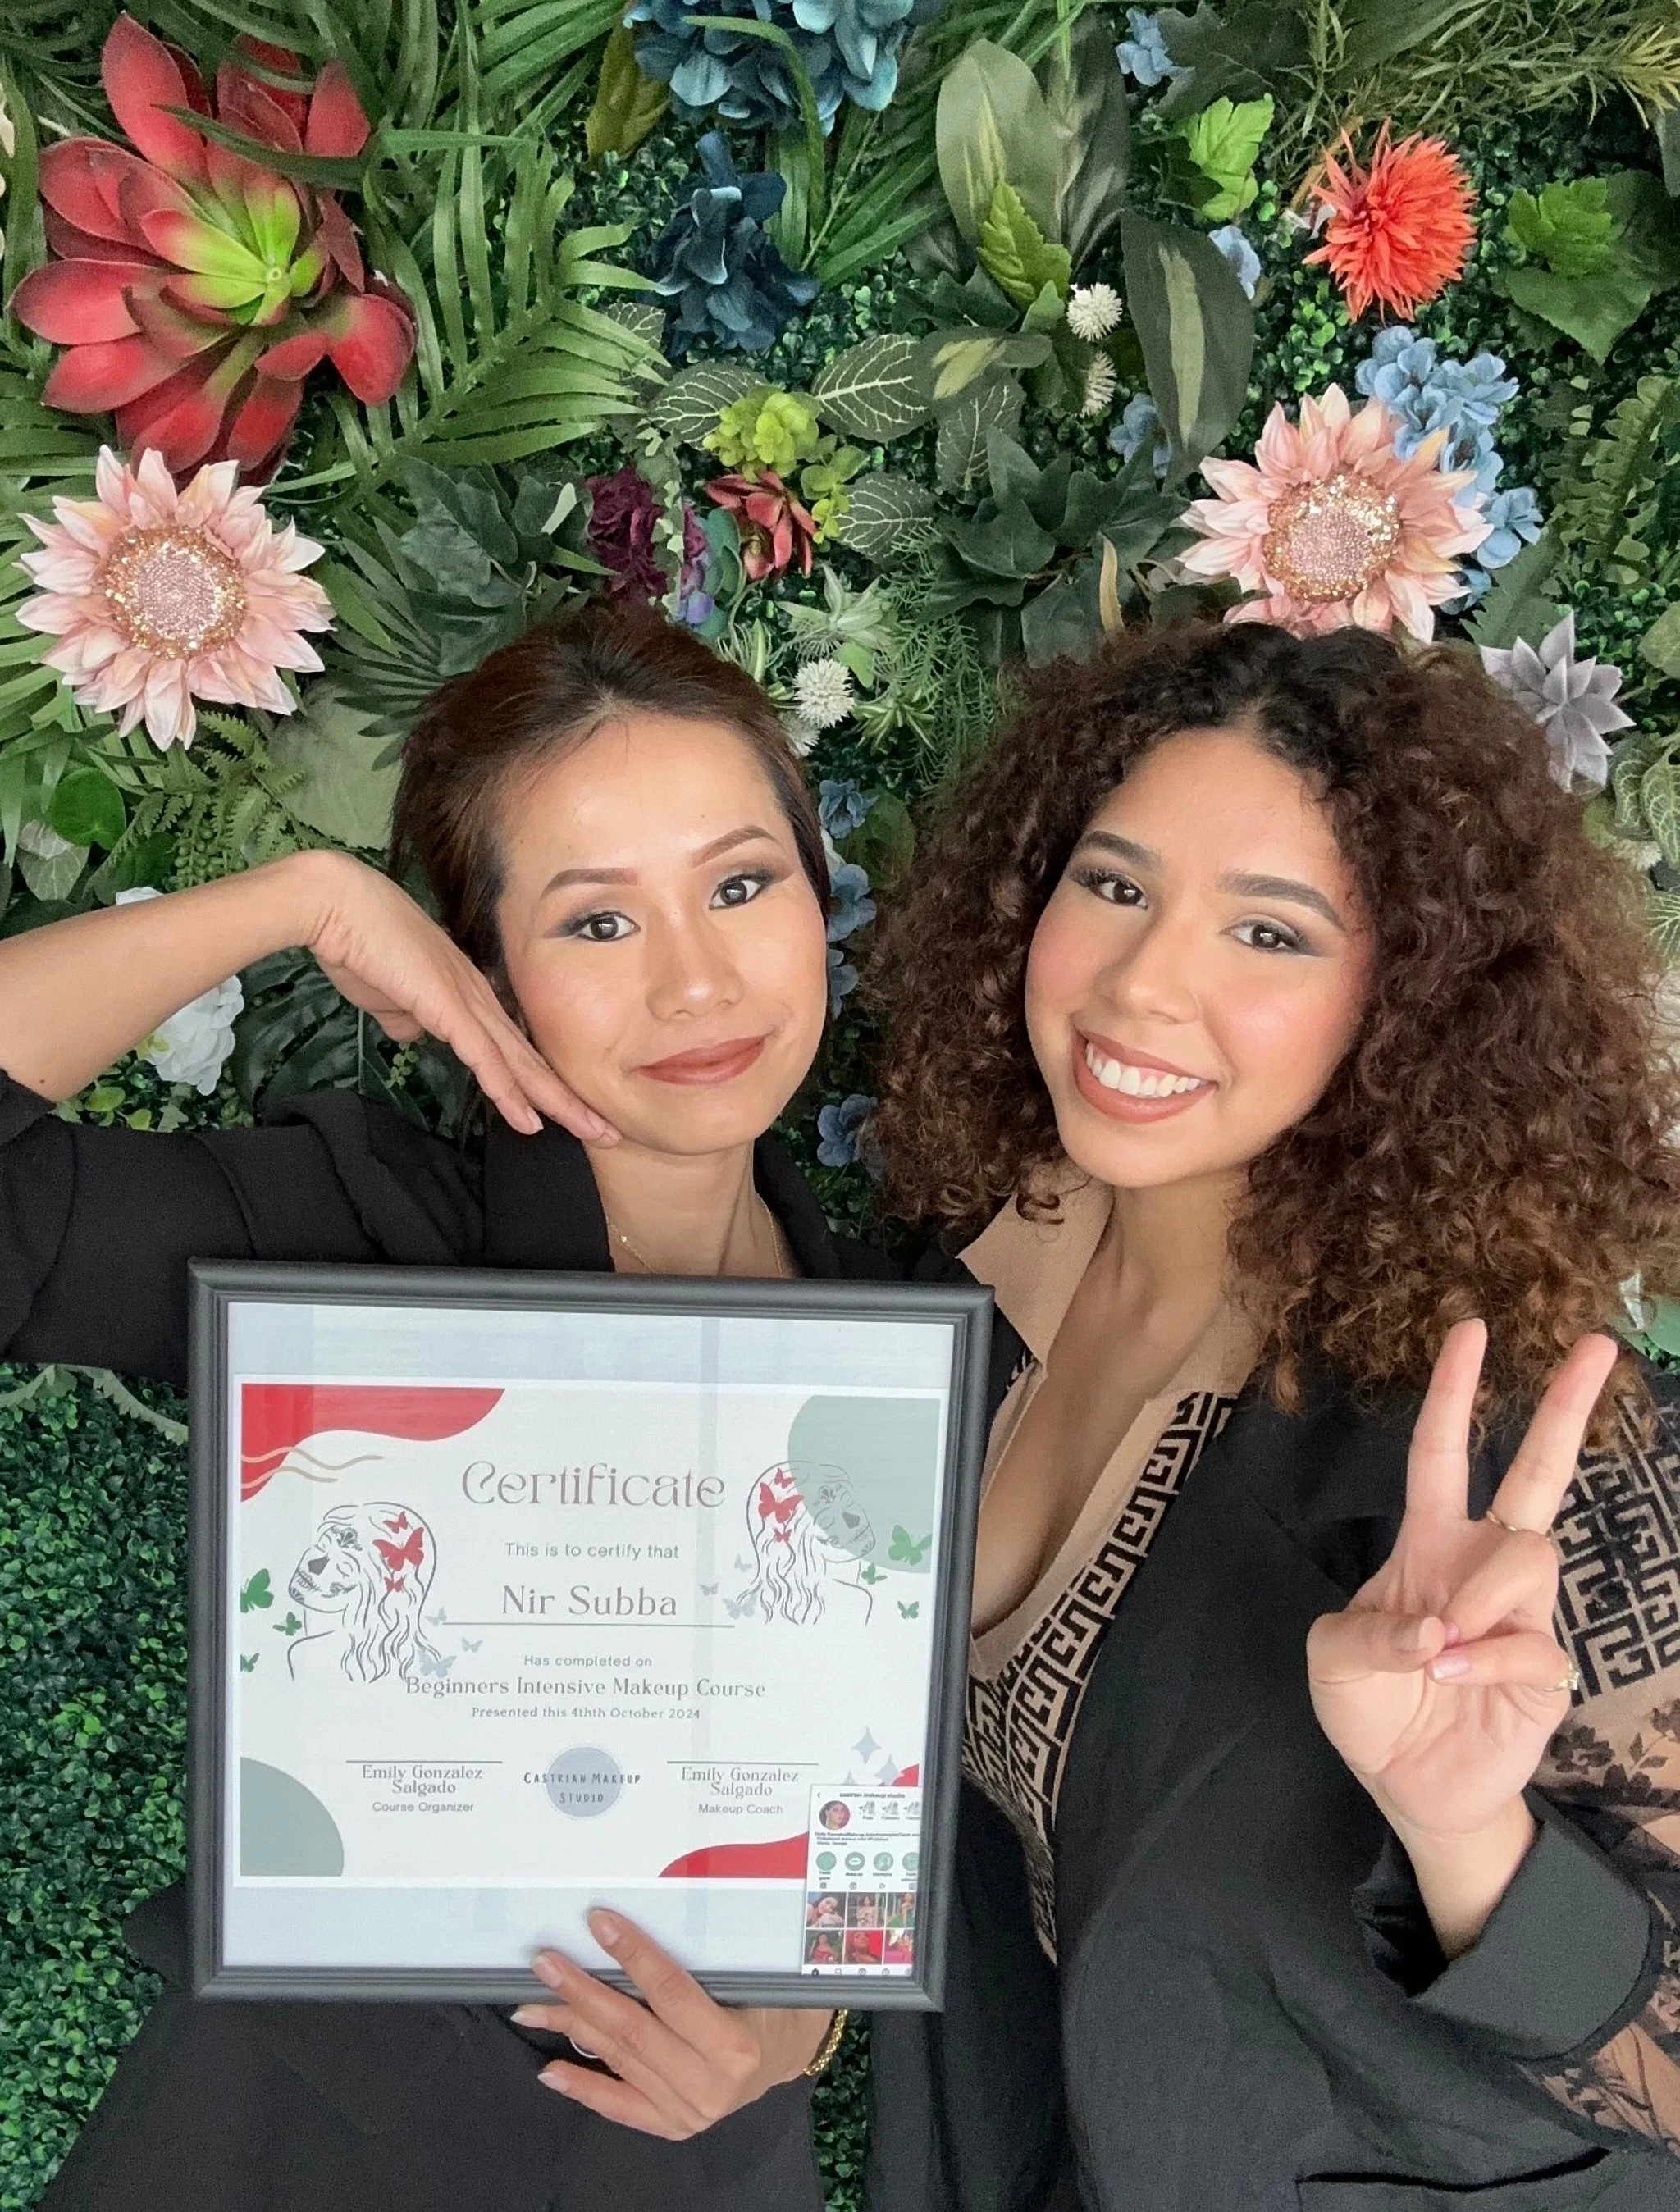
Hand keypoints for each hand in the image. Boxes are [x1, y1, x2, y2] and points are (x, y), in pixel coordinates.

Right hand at [298, 853, 615, 1142]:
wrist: (337, 905)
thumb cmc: (359, 945)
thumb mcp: (390, 997)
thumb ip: (410, 1018)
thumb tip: (417, 1036)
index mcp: (468, 995)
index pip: (514, 1049)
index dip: (543, 1083)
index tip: (570, 1112)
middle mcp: (479, 998)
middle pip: (531, 1058)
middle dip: (570, 1098)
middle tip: (607, 1130)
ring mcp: (466, 1000)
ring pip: (519, 1062)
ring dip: (555, 1101)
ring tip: (592, 1131)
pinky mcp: (446, 1005)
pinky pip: (483, 1056)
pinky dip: (506, 1088)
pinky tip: (529, 1117)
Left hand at [510, 1909, 831, 2137]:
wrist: (790, 2055)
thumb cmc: (773, 2007)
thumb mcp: (753, 1980)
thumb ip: (701, 1967)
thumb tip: (635, 1933)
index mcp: (734, 2043)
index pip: (669, 1992)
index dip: (631, 1954)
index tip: (598, 1922)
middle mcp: (709, 2084)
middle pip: (632, 2028)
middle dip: (582, 1992)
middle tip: (546, 1963)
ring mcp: (687, 2111)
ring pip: (618, 2060)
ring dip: (572, 2029)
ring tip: (534, 2005)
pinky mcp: (671, 2125)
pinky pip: (619, 2105)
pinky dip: (582, 2087)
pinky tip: (551, 2070)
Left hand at [1307, 1320, 1617, 1939]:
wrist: (1411, 1787)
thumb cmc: (1372, 1707)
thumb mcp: (1331, 1661)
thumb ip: (1367, 1633)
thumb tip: (1436, 1628)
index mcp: (1430, 1543)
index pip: (1442, 1452)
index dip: (1454, 1393)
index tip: (1469, 1329)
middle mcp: (1484, 1563)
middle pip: (1538, 1471)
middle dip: (1565, 1407)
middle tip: (1594, 1344)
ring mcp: (1522, 1612)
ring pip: (1530, 1552)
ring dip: (1477, 1595)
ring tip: (1437, 1648)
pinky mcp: (1547, 1668)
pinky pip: (1531, 1642)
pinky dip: (1483, 1660)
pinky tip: (1450, 1680)